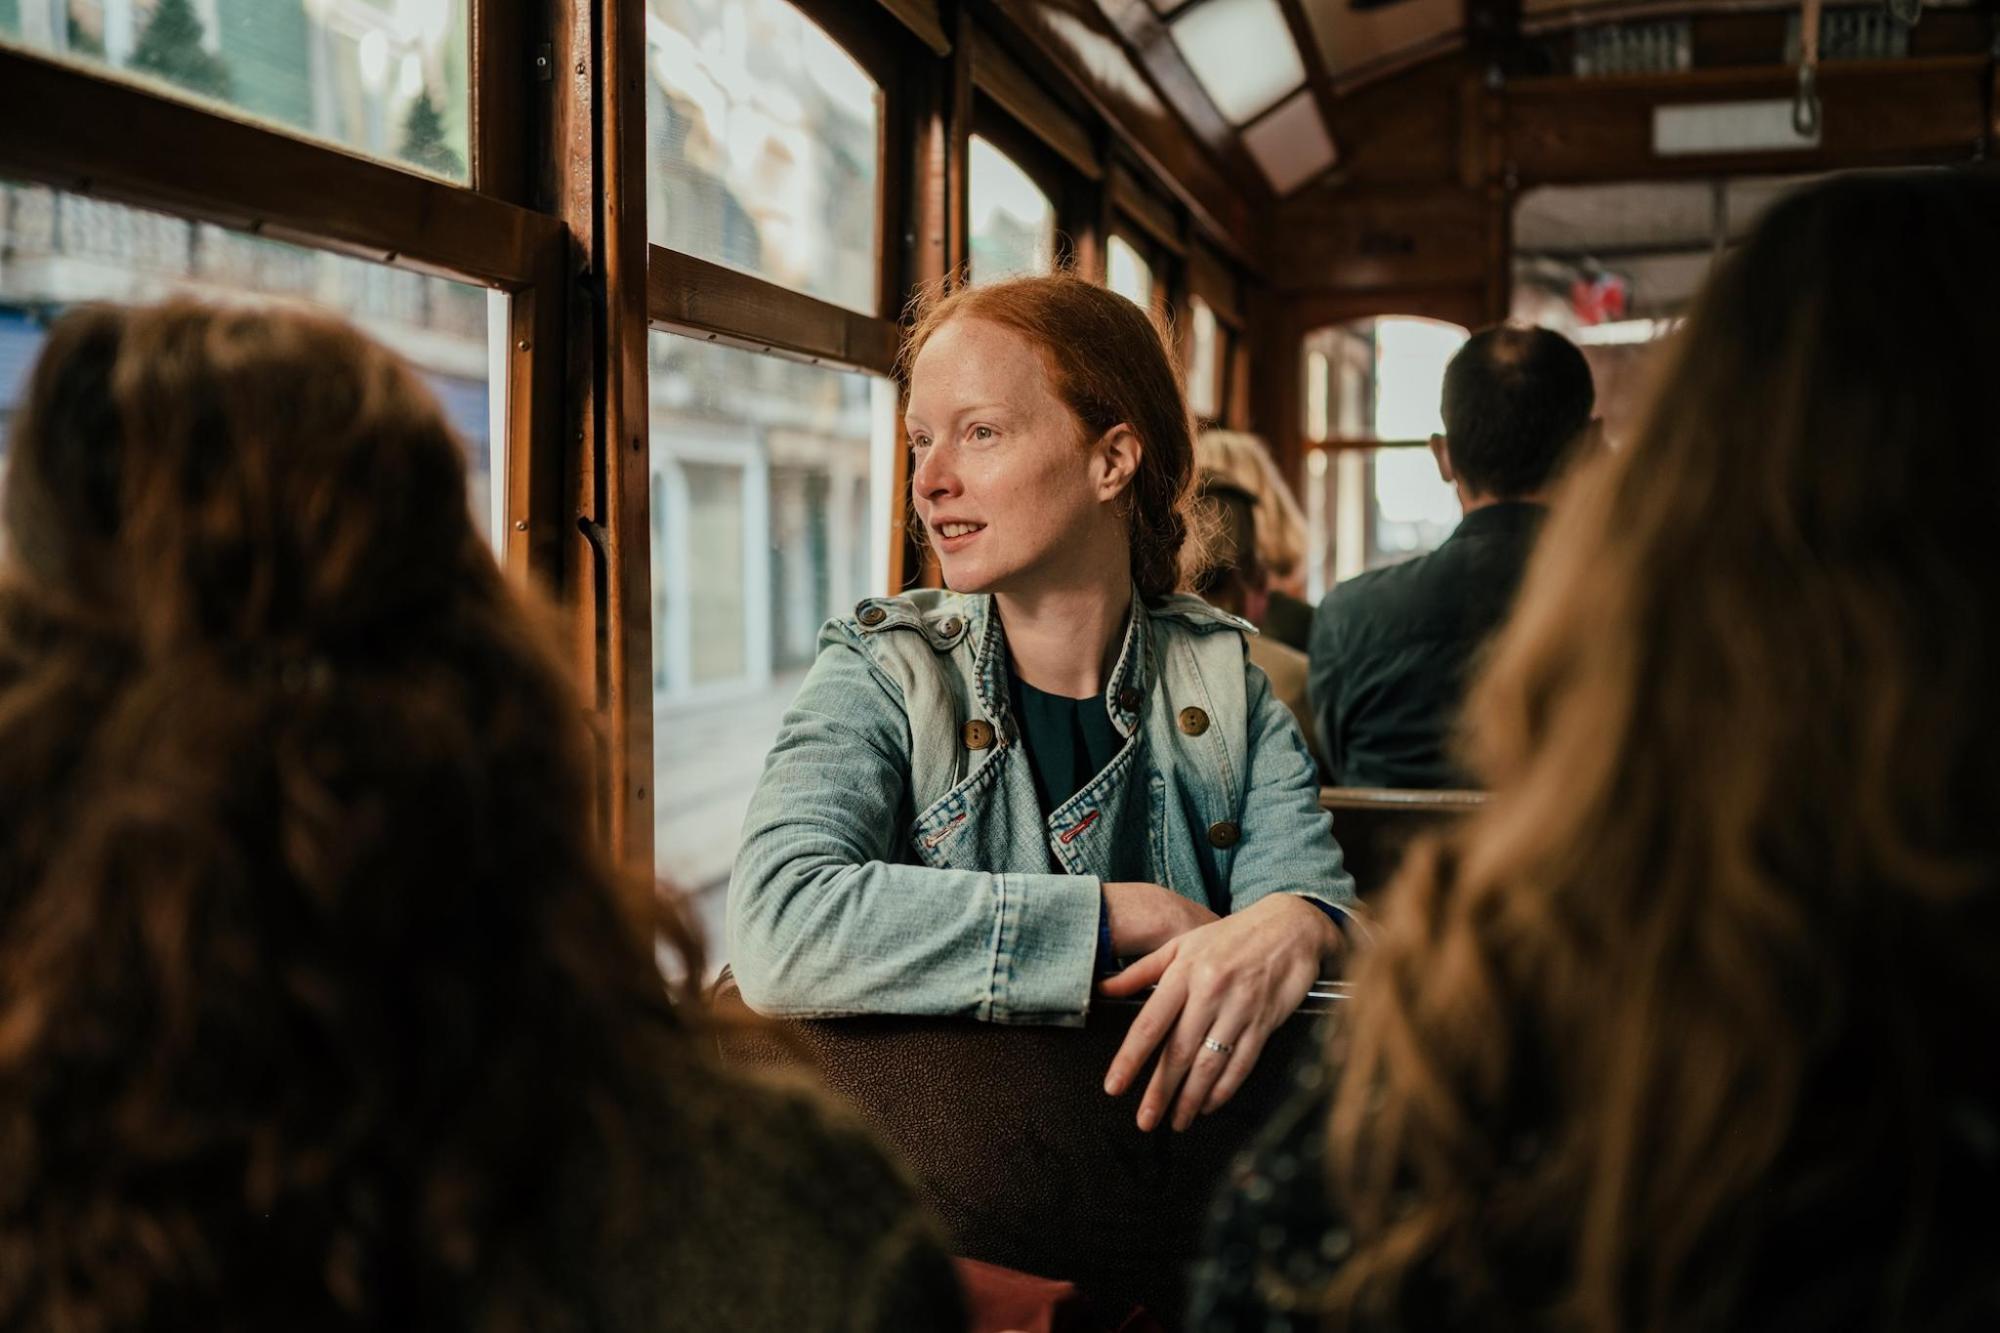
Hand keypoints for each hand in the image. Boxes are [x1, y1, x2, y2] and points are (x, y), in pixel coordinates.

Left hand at [1099, 894, 1341, 1131]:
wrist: (1289, 927)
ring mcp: (1239, 1008)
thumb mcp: (1182, 944)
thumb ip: (1141, 971)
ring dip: (1191, 1098)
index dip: (1131, 1058)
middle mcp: (1210, 992)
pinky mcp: (1265, 1022)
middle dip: (1160, 1091)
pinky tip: (1209, 1105)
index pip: (1150, 1024)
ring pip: (1210, 1063)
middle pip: (1179, 1051)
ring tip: (1176, 1121)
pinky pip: (1242, 1063)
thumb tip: (1103, 988)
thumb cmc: (1230, 936)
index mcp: (1183, 972)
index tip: (1114, 1086)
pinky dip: (1224, 1089)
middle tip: (1145, 1121)